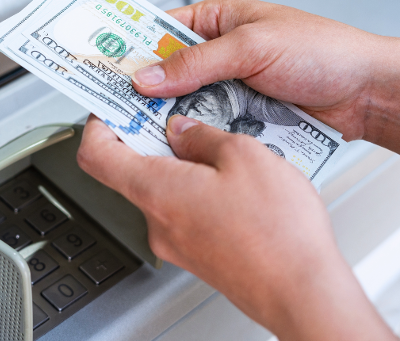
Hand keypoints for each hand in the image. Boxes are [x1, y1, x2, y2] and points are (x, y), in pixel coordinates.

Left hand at [76, 113, 393, 340]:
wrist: (303, 293)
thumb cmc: (278, 233)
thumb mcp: (245, 155)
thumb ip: (203, 136)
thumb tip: (182, 129)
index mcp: (157, 191)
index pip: (96, 154)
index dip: (99, 123)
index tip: (116, 105)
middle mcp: (158, 222)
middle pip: (131, 169)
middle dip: (154, 138)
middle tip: (181, 113)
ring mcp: (177, 243)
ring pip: (165, 190)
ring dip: (185, 163)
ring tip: (225, 148)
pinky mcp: (199, 256)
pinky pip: (186, 211)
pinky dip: (201, 189)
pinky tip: (237, 182)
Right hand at [133, 0, 383, 139]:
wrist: (368, 92)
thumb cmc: (324, 51)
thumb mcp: (252, 48)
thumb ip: (197, 64)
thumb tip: (149, 76)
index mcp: (219, 19)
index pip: (160, 29)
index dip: (130, 47)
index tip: (101, 65)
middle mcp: (222, 52)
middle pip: (168, 73)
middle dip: (148, 91)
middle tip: (118, 108)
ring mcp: (233, 87)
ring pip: (188, 104)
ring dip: (176, 118)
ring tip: (150, 132)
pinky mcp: (247, 117)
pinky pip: (212, 127)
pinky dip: (201, 136)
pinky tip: (188, 147)